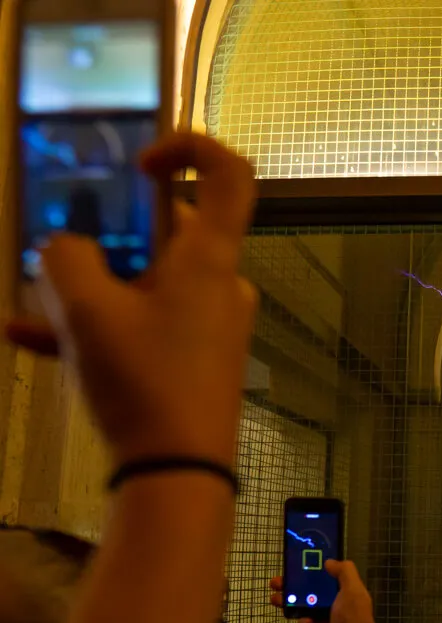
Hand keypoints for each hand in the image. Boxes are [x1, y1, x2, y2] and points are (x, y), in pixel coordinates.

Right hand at [6, 133, 258, 466]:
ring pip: (144, 284)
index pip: (229, 175)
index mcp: (210, 258)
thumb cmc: (143, 382)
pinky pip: (143, 325)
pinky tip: (29, 339)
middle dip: (105, 238)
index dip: (190, 148)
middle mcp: (219, 284)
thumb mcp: (85, 312)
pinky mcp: (195, 359)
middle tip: (60, 254)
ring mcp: (210, 323)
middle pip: (166, 234)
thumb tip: (68, 250)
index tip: (141, 164)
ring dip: (88, 289)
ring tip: (33, 306)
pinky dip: (97, 327)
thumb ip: (66, 260)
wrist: (179, 472)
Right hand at [270, 560, 377, 622]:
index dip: (311, 569)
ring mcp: (328, 615)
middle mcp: (336, 600)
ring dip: (290, 603)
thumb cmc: (353, 617)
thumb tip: (328, 562)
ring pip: (305, 606)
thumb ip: (344, 572)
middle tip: (276, 583)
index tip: (295, 565)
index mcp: (344, 588)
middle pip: (311, 589)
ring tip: (276, 600)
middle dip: (293, 586)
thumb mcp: (352, 590)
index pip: (326, 574)